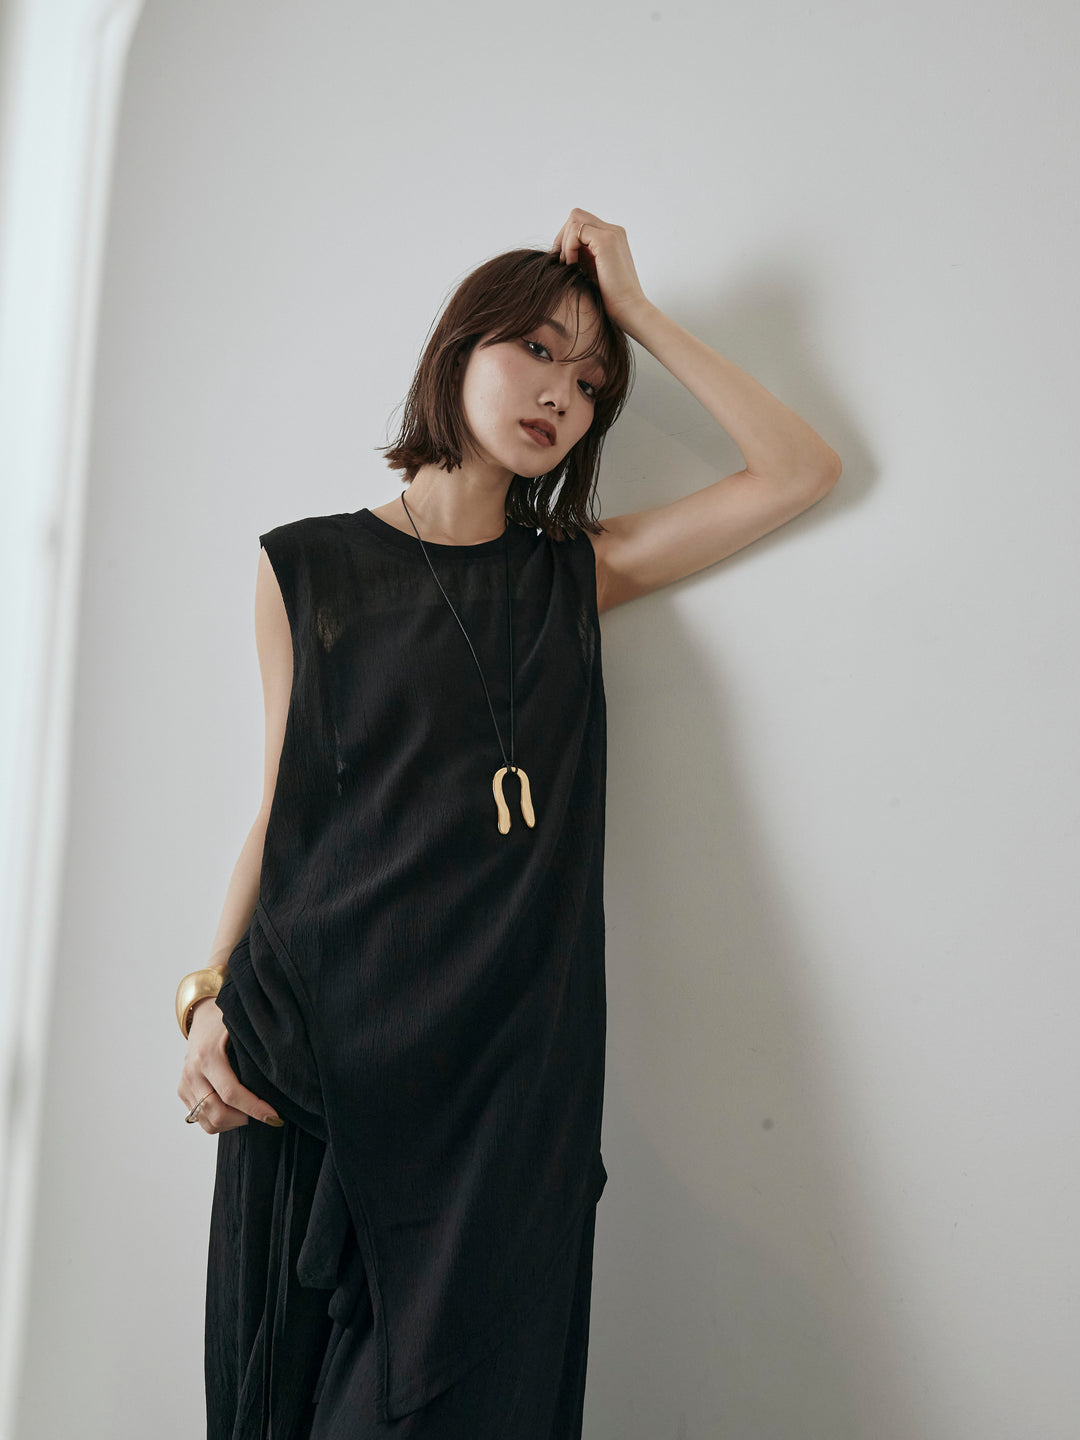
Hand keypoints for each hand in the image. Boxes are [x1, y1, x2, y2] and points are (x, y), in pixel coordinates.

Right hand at [177, 997, 281, 1133]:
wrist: (202, 1012)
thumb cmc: (228, 1020)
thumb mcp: (242, 1029)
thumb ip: (257, 1051)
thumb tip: (285, 1077)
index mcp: (208, 1056)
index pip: (231, 1093)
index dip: (254, 1109)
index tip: (275, 1117)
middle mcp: (192, 1072)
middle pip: (217, 1113)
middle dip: (244, 1119)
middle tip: (263, 1114)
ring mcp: (185, 1083)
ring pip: (208, 1121)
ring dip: (232, 1123)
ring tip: (250, 1112)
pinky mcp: (182, 1091)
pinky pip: (200, 1118)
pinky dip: (219, 1120)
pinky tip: (235, 1109)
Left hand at [549, 209, 648, 328]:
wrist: (629, 310)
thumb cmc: (610, 299)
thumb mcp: (592, 271)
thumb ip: (581, 256)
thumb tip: (558, 250)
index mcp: (612, 237)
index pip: (581, 223)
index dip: (566, 239)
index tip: (562, 261)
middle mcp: (614, 231)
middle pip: (576, 215)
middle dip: (562, 237)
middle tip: (560, 261)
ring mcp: (611, 233)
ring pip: (575, 219)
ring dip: (565, 242)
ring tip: (568, 265)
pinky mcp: (606, 240)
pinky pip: (576, 231)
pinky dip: (568, 247)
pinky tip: (572, 265)